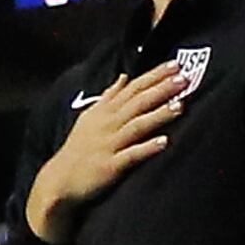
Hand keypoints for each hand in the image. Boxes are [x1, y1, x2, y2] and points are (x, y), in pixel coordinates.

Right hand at [25, 63, 193, 242]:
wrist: (59, 180)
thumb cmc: (79, 148)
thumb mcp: (90, 117)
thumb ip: (109, 96)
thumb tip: (123, 77)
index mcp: (105, 112)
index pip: (133, 88)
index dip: (154, 76)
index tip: (176, 64)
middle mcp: (108, 124)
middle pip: (137, 102)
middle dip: (161, 89)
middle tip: (184, 78)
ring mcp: (109, 144)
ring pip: (137, 126)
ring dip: (159, 115)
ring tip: (180, 105)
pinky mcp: (110, 166)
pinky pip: (130, 155)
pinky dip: (146, 148)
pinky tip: (165, 142)